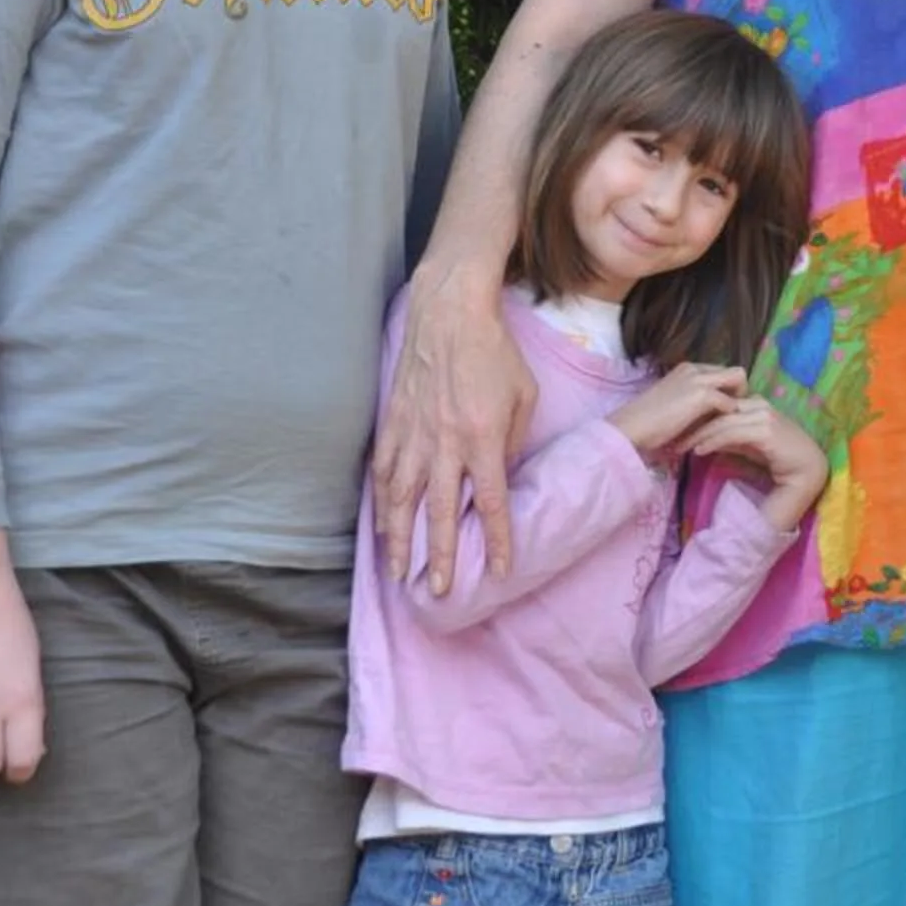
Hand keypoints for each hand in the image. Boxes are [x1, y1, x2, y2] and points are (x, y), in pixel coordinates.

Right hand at [374, 269, 539, 594]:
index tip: (498, 569)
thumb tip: (501, 477)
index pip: (490, 501)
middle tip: (437, 591)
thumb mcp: (524, 396)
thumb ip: (513, 442)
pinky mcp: (392, 423)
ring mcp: (413, 434)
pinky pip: (383, 472)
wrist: (449, 314)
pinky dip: (380, 504)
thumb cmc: (495, 352)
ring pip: (402, 499)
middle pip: (439, 511)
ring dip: (399, 539)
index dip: (494, 539)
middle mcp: (445, 443)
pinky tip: (381, 526)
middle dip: (438, 555)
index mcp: (484, 437)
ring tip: (398, 572)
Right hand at [613, 365, 747, 459]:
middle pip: (735, 372)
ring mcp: (698, 379)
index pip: (721, 372)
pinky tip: (722, 432)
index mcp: (686, 370)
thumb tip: (713, 414)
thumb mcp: (674, 405)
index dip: (728, 391)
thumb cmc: (647, 424)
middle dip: (740, 393)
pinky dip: (729, 418)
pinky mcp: (702, 395)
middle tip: (734, 417)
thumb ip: (693, 404)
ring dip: (739, 401)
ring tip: (732, 422)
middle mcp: (694, 369)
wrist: (630, 428)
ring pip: (738, 379)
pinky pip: (730, 403)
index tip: (727, 411)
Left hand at [688, 396, 830, 528]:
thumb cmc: (779, 459)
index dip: (698, 416)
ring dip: (698, 434)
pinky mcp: (766, 429)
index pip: (720, 404)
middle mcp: (759, 404)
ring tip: (680, 447)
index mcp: (755, 404)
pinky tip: (698, 451)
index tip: (677, 430)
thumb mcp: (747, 446)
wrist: (807, 469)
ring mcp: (764, 414)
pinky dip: (713, 441)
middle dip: (693, 423)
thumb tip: (705, 438)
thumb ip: (730, 438)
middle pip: (718, 409)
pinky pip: (732, 433)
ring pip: (722, 420)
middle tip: (671, 438)